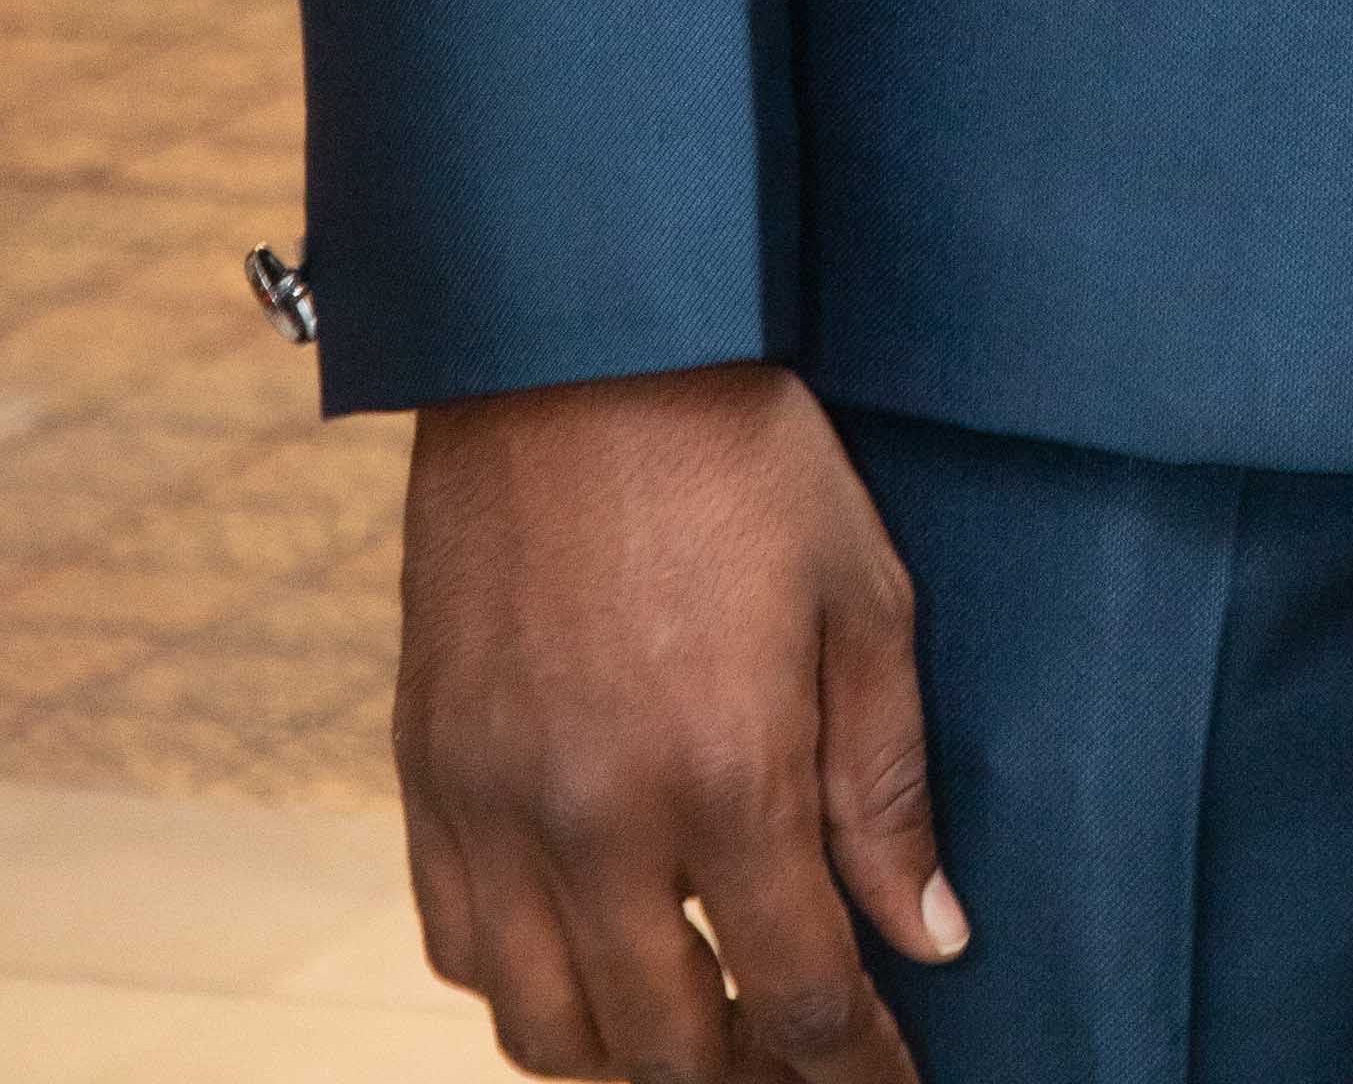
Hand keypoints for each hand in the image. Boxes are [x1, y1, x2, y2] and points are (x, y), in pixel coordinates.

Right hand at [395, 361, 963, 1072]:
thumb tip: (928, 939)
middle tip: (796, 1053)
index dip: (855, 1073)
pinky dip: (523, 985)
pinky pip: (455, 948)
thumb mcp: (860, 594)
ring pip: (547, 1032)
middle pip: (670, 1051)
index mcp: (724, 776)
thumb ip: (887, 785)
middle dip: (748, 1078)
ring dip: (629, 1056)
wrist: (571, 342)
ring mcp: (493, 804)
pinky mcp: (424, 772)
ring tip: (694, 1021)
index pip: (798, 1002)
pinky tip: (585, 953)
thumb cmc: (737, 450)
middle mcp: (595, 820)